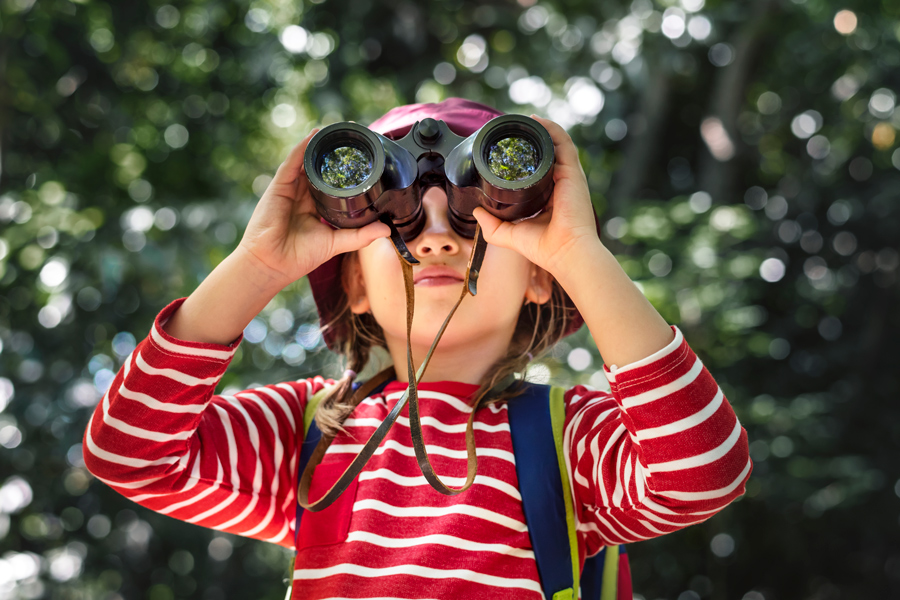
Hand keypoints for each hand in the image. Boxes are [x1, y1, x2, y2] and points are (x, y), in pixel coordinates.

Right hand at [236, 128, 389, 288]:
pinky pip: (292, 163)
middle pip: (320, 169)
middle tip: (353, 137)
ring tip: (336, 130)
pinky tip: (313, 136)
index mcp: (316, 207)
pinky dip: (302, 148)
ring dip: (320, 145)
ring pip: (306, 161)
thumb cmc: (298, 257)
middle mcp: (303, 195)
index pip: (332, 184)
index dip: (345, 171)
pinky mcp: (279, 187)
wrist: (272, 264)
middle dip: (334, 153)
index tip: (361, 159)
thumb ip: (360, 236)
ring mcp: (290, 189)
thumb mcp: (336, 243)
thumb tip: (386, 230)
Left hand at [472, 115, 600, 277]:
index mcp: (550, 197)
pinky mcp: (573, 172)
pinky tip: (537, 121)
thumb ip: (493, 226)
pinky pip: (563, 143)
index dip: (526, 158)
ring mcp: (569, 177)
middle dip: (532, 139)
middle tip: (513, 130)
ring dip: (541, 129)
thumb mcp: (511, 234)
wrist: (566, 252)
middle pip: (548, 154)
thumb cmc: (545, 248)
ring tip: (524, 120)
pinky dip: (551, 129)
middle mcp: (561, 184)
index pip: (539, 171)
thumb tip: (476, 212)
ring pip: (556, 144)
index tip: (509, 148)